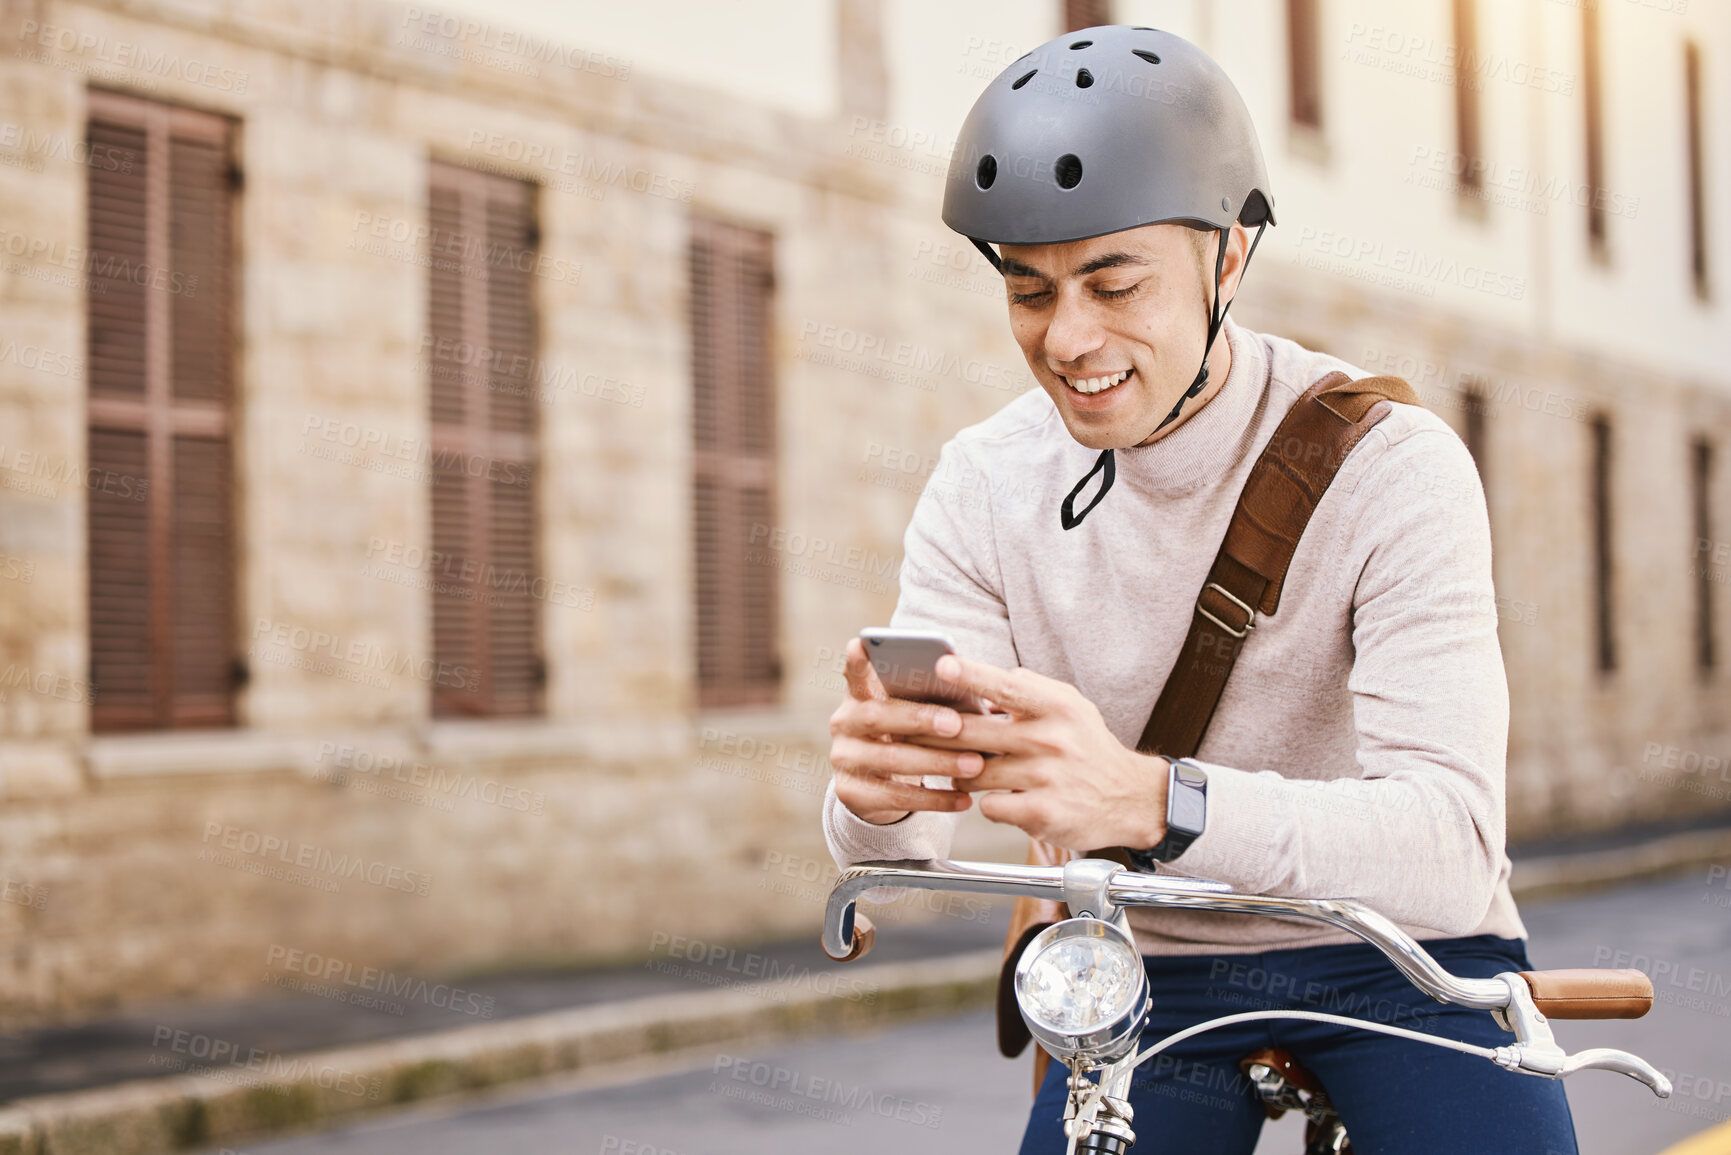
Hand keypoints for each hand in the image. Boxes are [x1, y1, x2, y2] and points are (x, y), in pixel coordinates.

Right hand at [828, 638, 986, 824]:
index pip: (854, 673)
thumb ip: (925, 698)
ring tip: (975, 765)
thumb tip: (973, 689)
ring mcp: (843, 759)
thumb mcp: (910, 714)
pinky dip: (935, 799)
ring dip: (938, 762)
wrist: (877, 786)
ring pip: (891, 759)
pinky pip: (896, 797)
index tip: (861, 643)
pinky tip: (964, 799)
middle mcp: (843, 723)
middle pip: (878, 716)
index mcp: (859, 695)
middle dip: (920, 719)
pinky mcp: (850, 793)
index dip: (857, 661)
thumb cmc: (907, 736)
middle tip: (957, 724)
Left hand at [914, 654, 1169, 851]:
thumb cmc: (1089, 748)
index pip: (1007, 687)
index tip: (942, 665)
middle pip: (975, 733)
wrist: (1130, 798)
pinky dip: (987, 801)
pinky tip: (1000, 798)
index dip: (971, 675)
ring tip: (959, 770)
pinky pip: (989, 804)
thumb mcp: (1071, 707)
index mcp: (1057, 707)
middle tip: (909, 730)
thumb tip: (987, 676)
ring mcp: (1045, 777)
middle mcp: (1051, 739)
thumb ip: (1031, 689)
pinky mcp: (1041, 812)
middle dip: (935, 732)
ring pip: (974, 772)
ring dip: (958, 773)